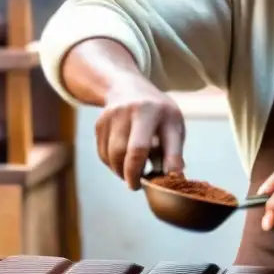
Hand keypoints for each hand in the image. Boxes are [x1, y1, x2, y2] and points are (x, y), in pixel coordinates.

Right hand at [95, 74, 185, 189]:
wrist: (129, 87)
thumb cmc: (159, 113)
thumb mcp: (174, 125)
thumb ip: (174, 151)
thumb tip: (173, 177)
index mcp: (153, 111)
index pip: (143, 146)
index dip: (150, 170)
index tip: (154, 186)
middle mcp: (130, 110)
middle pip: (125, 152)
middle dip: (131, 175)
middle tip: (137, 184)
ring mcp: (112, 115)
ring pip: (112, 156)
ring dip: (121, 171)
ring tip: (133, 172)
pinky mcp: (100, 123)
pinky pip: (104, 154)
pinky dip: (113, 163)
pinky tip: (123, 160)